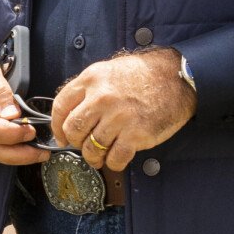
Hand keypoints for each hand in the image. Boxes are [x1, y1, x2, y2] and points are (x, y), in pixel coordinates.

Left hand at [50, 49, 195, 171]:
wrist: (176, 78)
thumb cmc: (144, 74)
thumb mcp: (109, 70)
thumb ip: (89, 88)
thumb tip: (72, 110)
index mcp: (91, 79)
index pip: (60, 106)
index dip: (57, 126)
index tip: (61, 135)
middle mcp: (101, 98)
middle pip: (73, 130)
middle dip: (75, 142)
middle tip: (83, 145)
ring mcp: (118, 117)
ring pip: (91, 148)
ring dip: (93, 157)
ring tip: (99, 156)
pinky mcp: (136, 135)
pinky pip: (115, 159)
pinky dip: (113, 163)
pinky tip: (116, 158)